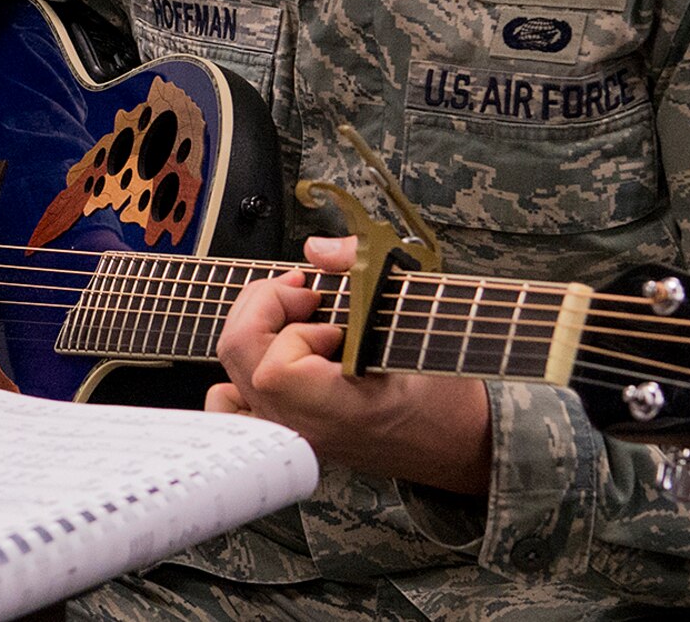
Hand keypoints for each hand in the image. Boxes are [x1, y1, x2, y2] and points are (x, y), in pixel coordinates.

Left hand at [206, 235, 492, 494]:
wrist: (457, 440)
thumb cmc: (445, 387)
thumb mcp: (419, 315)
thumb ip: (366, 270)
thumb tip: (318, 250)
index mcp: (341, 411)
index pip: (274, 370)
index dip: (291, 327)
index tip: (326, 310)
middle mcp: (306, 427)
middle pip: (239, 357)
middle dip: (264, 307)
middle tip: (304, 293)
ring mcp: (293, 432)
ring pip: (232, 372)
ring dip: (255, 328)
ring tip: (293, 316)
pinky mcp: (289, 431)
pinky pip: (234, 406)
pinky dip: (239, 371)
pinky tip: (270, 352)